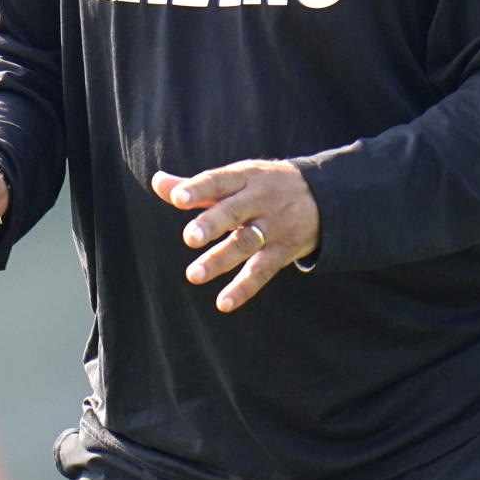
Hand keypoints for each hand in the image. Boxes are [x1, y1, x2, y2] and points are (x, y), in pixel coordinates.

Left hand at [151, 159, 319, 312]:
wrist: (321, 196)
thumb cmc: (263, 186)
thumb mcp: (237, 177)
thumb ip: (197, 186)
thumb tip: (158, 182)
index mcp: (244, 178)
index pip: (218, 181)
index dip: (198, 188)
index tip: (177, 198)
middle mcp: (259, 201)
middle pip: (233, 212)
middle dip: (212, 224)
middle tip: (189, 238)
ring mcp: (272, 227)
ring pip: (245, 244)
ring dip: (219, 260)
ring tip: (193, 275)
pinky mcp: (282, 252)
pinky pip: (262, 271)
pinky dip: (244, 288)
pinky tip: (223, 302)